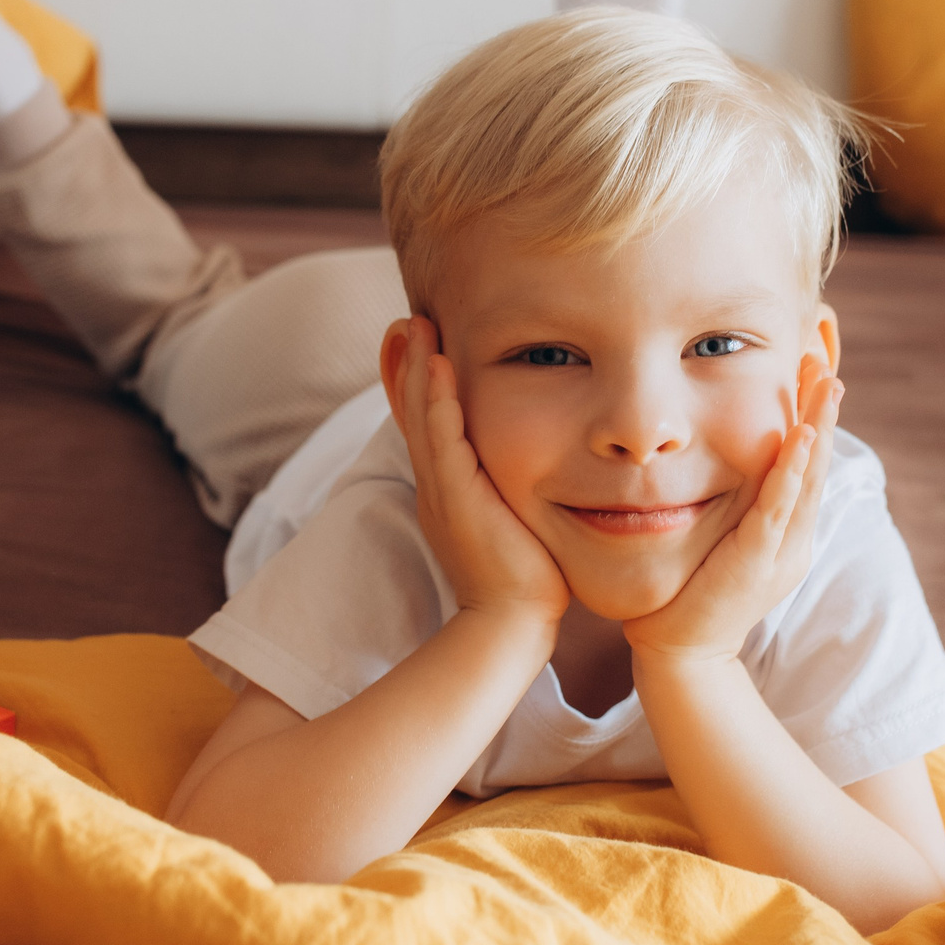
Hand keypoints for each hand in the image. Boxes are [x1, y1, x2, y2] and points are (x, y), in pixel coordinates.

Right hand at [383, 316, 569, 628]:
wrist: (514, 624)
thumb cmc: (526, 578)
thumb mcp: (513, 520)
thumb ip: (512, 490)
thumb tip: (539, 467)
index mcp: (446, 489)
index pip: (425, 425)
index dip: (416, 384)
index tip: (418, 344)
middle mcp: (435, 485)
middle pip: (412, 414)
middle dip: (406, 365)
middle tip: (406, 320)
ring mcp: (441, 491)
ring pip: (420, 419)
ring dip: (415, 369)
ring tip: (415, 325)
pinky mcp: (456, 498)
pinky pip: (442, 440)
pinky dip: (437, 400)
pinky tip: (437, 366)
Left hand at [623, 354, 841, 665]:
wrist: (682, 653)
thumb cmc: (689, 594)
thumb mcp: (718, 538)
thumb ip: (728, 506)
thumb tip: (717, 462)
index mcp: (786, 531)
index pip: (806, 466)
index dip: (813, 420)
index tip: (814, 373)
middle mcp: (794, 538)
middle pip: (817, 464)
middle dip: (823, 411)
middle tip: (828, 362)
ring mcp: (781, 550)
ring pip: (808, 479)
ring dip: (818, 428)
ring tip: (828, 384)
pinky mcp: (759, 560)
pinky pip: (779, 507)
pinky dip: (791, 470)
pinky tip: (799, 436)